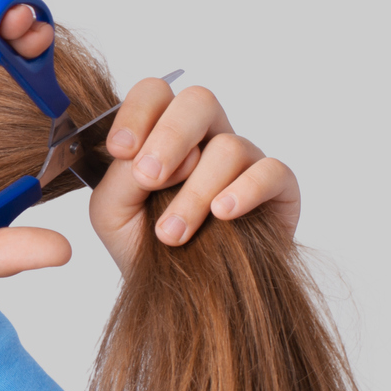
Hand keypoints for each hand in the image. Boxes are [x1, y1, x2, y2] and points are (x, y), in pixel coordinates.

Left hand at [89, 79, 300, 279]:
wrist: (182, 296)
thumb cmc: (145, 247)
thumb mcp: (112, 213)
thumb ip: (118, 178)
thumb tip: (141, 156)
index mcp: (161, 134)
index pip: (155, 94)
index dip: (137, 113)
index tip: (121, 150)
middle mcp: (205, 139)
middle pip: (198, 101)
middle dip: (170, 136)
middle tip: (148, 177)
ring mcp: (244, 160)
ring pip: (228, 146)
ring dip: (194, 191)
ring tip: (172, 233)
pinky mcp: (278, 187)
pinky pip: (271, 170)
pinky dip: (245, 190)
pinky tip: (222, 213)